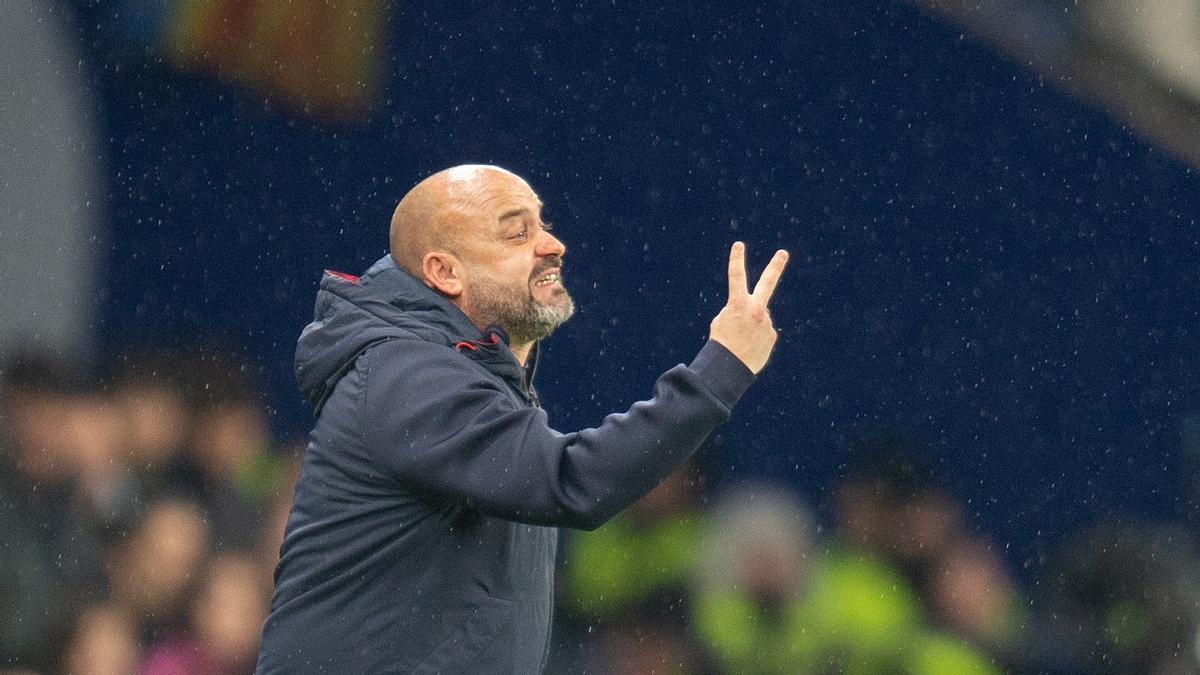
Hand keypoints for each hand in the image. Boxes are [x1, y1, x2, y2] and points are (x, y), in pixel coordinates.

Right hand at [709, 242, 788, 373]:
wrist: (730, 367)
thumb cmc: (721, 342)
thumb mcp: (722, 320)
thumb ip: (738, 309)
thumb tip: (755, 310)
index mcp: (738, 304)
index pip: (736, 277)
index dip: (736, 260)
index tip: (739, 245)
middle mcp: (756, 310)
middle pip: (767, 283)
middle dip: (775, 266)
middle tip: (783, 253)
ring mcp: (766, 322)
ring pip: (758, 318)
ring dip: (751, 326)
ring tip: (741, 340)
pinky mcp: (772, 335)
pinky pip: (763, 332)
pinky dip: (756, 337)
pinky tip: (749, 347)